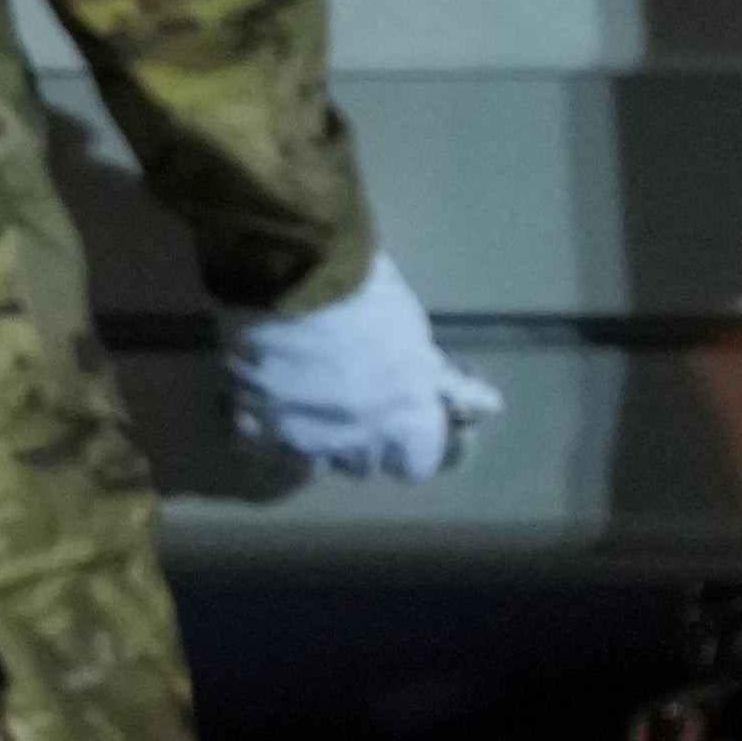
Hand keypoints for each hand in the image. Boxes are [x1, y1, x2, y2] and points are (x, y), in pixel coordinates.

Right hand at [223, 254, 504, 482]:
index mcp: (405, 424)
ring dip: (314, 438)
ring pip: (311, 461)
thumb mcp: (416, 336)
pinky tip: (266, 394)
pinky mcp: (253, 425)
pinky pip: (261, 440)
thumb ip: (442, 381)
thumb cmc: (368, 297)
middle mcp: (356, 445)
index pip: (417, 464)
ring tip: (307, 398)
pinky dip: (264, 423)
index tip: (405, 421)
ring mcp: (301, 440)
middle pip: (363, 465)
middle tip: (354, 398)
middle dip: (363, 440)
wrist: (294, 275)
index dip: (411, 443)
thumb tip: (488, 405)